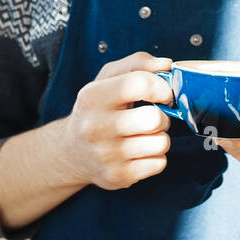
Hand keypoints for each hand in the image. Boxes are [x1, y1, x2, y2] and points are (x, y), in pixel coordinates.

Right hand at [63, 51, 174, 190]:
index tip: (163, 93)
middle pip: (154, 119)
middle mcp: (95, 127)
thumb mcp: (108, 78)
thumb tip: (167, 65)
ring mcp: (106, 155)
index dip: (161, 87)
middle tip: (153, 116)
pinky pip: (159, 163)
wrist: (73, 151)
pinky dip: (156, 156)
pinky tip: (140, 151)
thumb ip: (138, 63)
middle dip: (162, 116)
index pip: (139, 84)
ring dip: (160, 137)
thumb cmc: (98, 109)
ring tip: (145, 134)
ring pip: (161, 143)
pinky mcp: (118, 176)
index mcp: (92, 96)